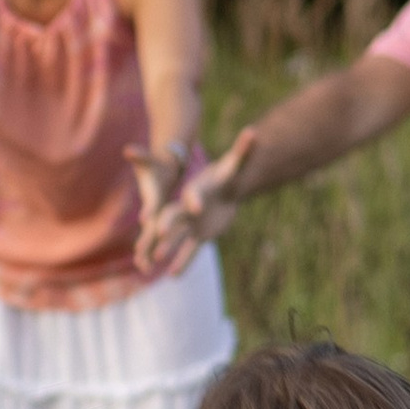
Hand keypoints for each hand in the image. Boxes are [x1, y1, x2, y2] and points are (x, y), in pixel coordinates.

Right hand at [132, 127, 253, 270]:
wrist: (222, 191)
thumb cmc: (227, 176)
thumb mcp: (235, 165)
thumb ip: (243, 150)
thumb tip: (254, 132)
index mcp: (196, 191)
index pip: (193, 194)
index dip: (195, 199)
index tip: (197, 206)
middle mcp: (188, 208)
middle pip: (175, 216)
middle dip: (168, 224)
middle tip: (158, 234)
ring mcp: (191, 224)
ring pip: (178, 237)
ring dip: (168, 247)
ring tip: (155, 259)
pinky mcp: (199, 236)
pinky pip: (190, 251)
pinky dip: (183, 262)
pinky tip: (173, 276)